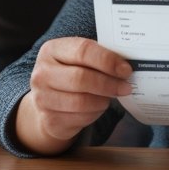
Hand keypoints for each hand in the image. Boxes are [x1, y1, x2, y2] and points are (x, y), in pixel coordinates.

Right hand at [15, 37, 132, 154]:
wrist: (48, 99)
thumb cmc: (71, 73)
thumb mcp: (79, 59)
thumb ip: (98, 57)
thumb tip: (126, 65)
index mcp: (52, 50)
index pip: (83, 51)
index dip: (108, 60)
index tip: (125, 69)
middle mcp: (42, 73)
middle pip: (81, 78)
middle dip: (109, 83)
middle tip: (125, 87)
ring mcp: (42, 98)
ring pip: (81, 102)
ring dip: (103, 100)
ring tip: (111, 96)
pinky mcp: (49, 119)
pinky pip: (80, 118)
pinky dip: (95, 113)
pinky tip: (98, 106)